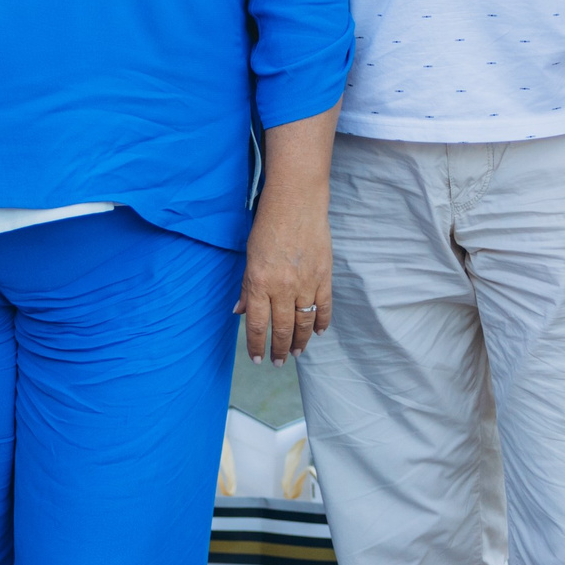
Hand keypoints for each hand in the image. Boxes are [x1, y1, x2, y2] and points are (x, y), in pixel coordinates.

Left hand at [238, 184, 330, 361]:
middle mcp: (282, 287)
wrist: (297, 202)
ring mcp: (306, 282)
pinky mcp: (324, 276)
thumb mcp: (250, 256)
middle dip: (279, 350)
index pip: (257, 325)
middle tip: (278, 362)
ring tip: (297, 353)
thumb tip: (239, 312)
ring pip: (304, 322)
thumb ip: (247, 287)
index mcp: (260, 282)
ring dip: (301, 341)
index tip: (257, 358)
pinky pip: (324, 306)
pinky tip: (318, 332)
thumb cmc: (268, 225)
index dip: (256, 346)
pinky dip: (322, 322)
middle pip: (282, 329)